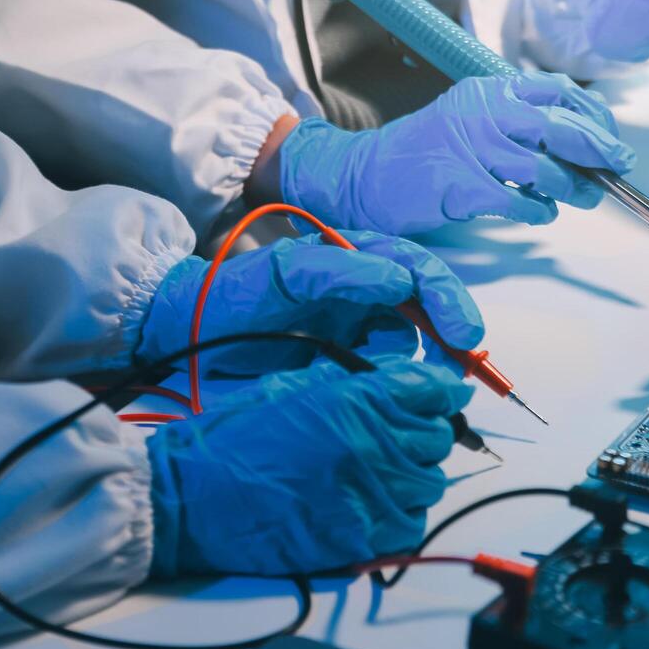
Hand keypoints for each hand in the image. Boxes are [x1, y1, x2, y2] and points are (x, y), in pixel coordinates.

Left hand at [135, 231, 482, 375]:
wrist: (186, 335)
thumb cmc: (231, 296)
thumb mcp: (283, 275)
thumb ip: (342, 270)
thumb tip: (401, 283)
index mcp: (355, 258)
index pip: (418, 272)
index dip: (447, 301)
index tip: (462, 336)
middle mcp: (362, 289)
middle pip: (425, 309)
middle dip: (447, 337)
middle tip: (459, 371)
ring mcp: (353, 324)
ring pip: (408, 346)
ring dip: (413, 365)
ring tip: (396, 382)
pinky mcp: (343, 358)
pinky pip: (380, 372)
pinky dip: (384, 383)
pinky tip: (368, 390)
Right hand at [146, 359, 471, 575]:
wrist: (186, 497)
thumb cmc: (231, 437)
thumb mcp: (295, 387)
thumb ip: (353, 384)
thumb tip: (398, 383)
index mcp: (354, 398)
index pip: (432, 388)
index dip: (443, 390)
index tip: (445, 395)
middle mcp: (370, 444)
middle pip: (438, 437)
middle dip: (427, 432)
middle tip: (405, 436)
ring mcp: (367, 494)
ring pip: (430, 482)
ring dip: (415, 475)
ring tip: (385, 473)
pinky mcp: (357, 538)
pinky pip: (411, 525)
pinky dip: (404, 515)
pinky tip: (379, 506)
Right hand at [280, 72, 635, 235]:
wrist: (365, 176)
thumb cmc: (424, 153)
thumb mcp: (471, 118)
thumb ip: (517, 121)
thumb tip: (578, 141)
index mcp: (489, 90)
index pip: (558, 93)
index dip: (594, 117)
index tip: (611, 139)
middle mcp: (483, 111)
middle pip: (560, 126)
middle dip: (598, 150)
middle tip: (618, 167)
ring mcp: (471, 146)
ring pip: (544, 168)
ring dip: (572, 188)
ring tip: (583, 198)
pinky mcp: (461, 184)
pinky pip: (518, 201)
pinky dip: (538, 211)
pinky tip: (539, 214)